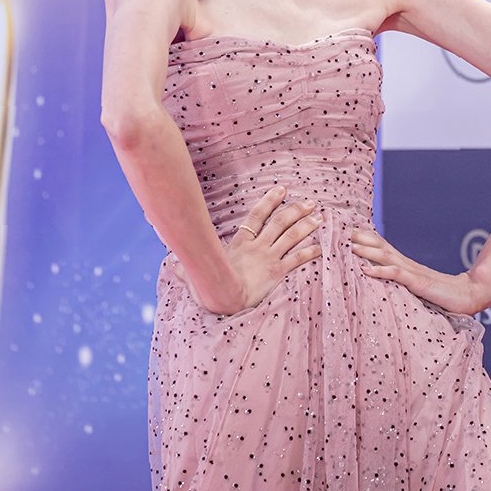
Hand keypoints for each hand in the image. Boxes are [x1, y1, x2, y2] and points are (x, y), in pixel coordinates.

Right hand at [176, 186, 323, 314]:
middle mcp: (257, 247)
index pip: (256, 215)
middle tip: (309, 203)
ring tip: (318, 217)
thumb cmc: (210, 289)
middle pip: (280, 222)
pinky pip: (297, 259)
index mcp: (240, 243)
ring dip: (306, 226)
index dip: (270, 201)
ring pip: (291, 236)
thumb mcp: (196, 275)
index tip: (282, 189)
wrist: (225, 301)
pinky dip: (309, 252)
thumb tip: (171, 265)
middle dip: (295, 210)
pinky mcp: (277, 272)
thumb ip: (186, 269)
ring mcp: (268, 258)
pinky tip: (320, 247)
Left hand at [349, 227, 490, 315]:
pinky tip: (365, 270)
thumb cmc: (441, 294)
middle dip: (357, 238)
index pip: (379, 246)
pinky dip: (380, 270)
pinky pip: (396, 275)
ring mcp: (412, 272)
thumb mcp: (414, 287)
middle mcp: (406, 263)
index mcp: (404, 264)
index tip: (340, 233)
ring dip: (364, 250)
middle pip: (378, 245)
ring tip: (347, 246)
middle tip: (336, 232)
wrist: (468, 296)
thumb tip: (379, 281)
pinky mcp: (418, 283)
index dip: (361, 239)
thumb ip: (400, 281)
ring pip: (385, 256)